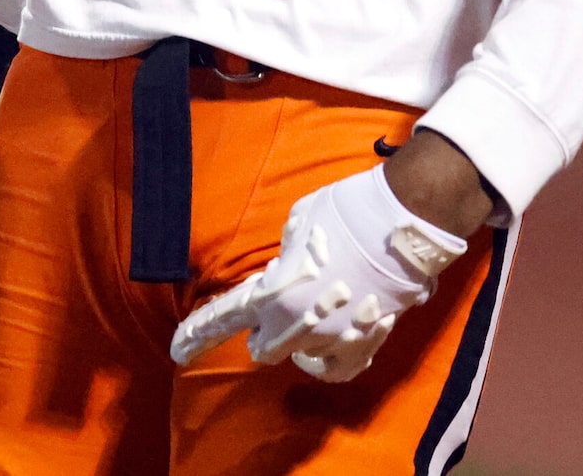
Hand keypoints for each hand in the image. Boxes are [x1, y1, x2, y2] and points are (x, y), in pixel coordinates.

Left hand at [170, 163, 466, 382]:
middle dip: (262, 332)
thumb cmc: (345, 213)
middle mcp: (301, 325)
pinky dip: (327, 361)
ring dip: (299, 339)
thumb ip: (284, 259)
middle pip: (264, 349)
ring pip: (301, 357)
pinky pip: (337, 370)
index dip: (197, 335)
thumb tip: (288, 272)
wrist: (404, 222)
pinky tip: (328, 346)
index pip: (226, 318)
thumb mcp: (297, 223)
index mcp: (276, 293)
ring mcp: (336, 340)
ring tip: (312, 312)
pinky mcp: (367, 344)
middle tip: (276, 310)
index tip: (177, 349)